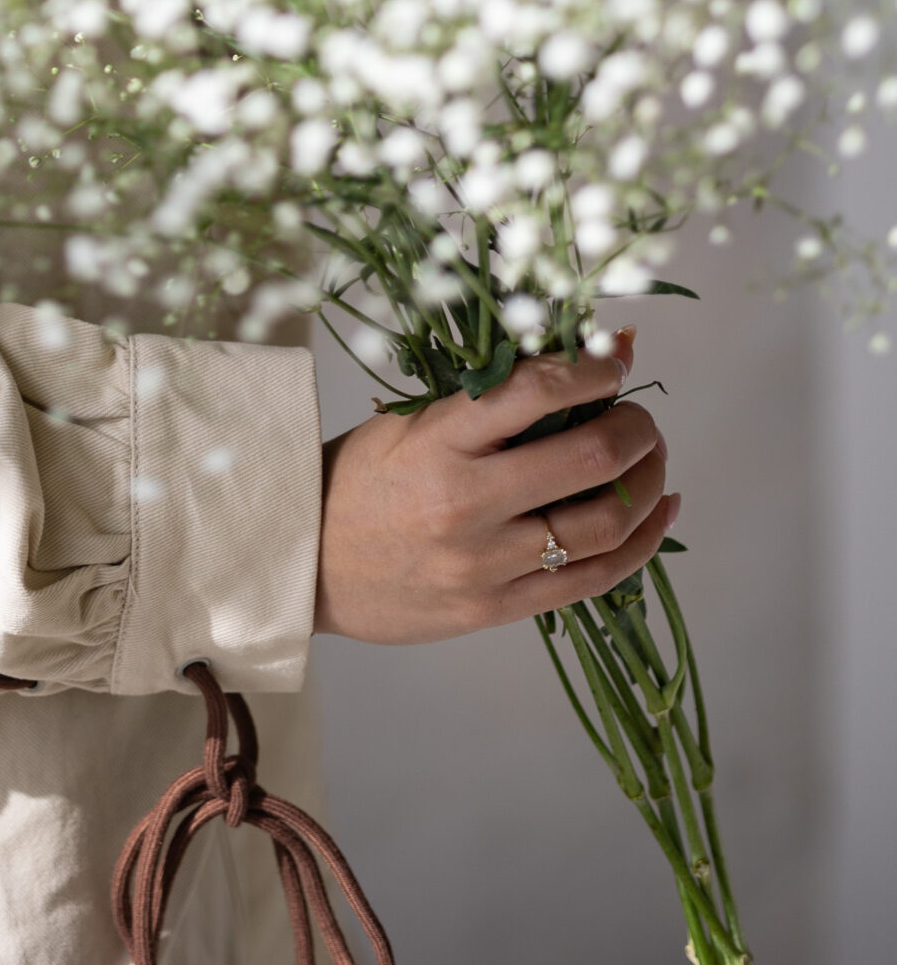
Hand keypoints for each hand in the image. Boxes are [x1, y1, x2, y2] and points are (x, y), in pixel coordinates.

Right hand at [315, 330, 679, 642]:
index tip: (615, 356)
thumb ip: (486, 399)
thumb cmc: (359, 480)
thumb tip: (574, 355)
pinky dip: (640, 544)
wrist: (306, 565)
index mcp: (438, 441)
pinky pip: (592, 580)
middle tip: (639, 413)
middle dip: (635, 426)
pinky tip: (657, 514)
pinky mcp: (495, 609)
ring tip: (650, 458)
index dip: (593, 368)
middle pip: (589, 459)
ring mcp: (484, 563)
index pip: (537, 391)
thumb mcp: (410, 423)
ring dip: (646, 481)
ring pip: (604, 524)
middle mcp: (466, 503)